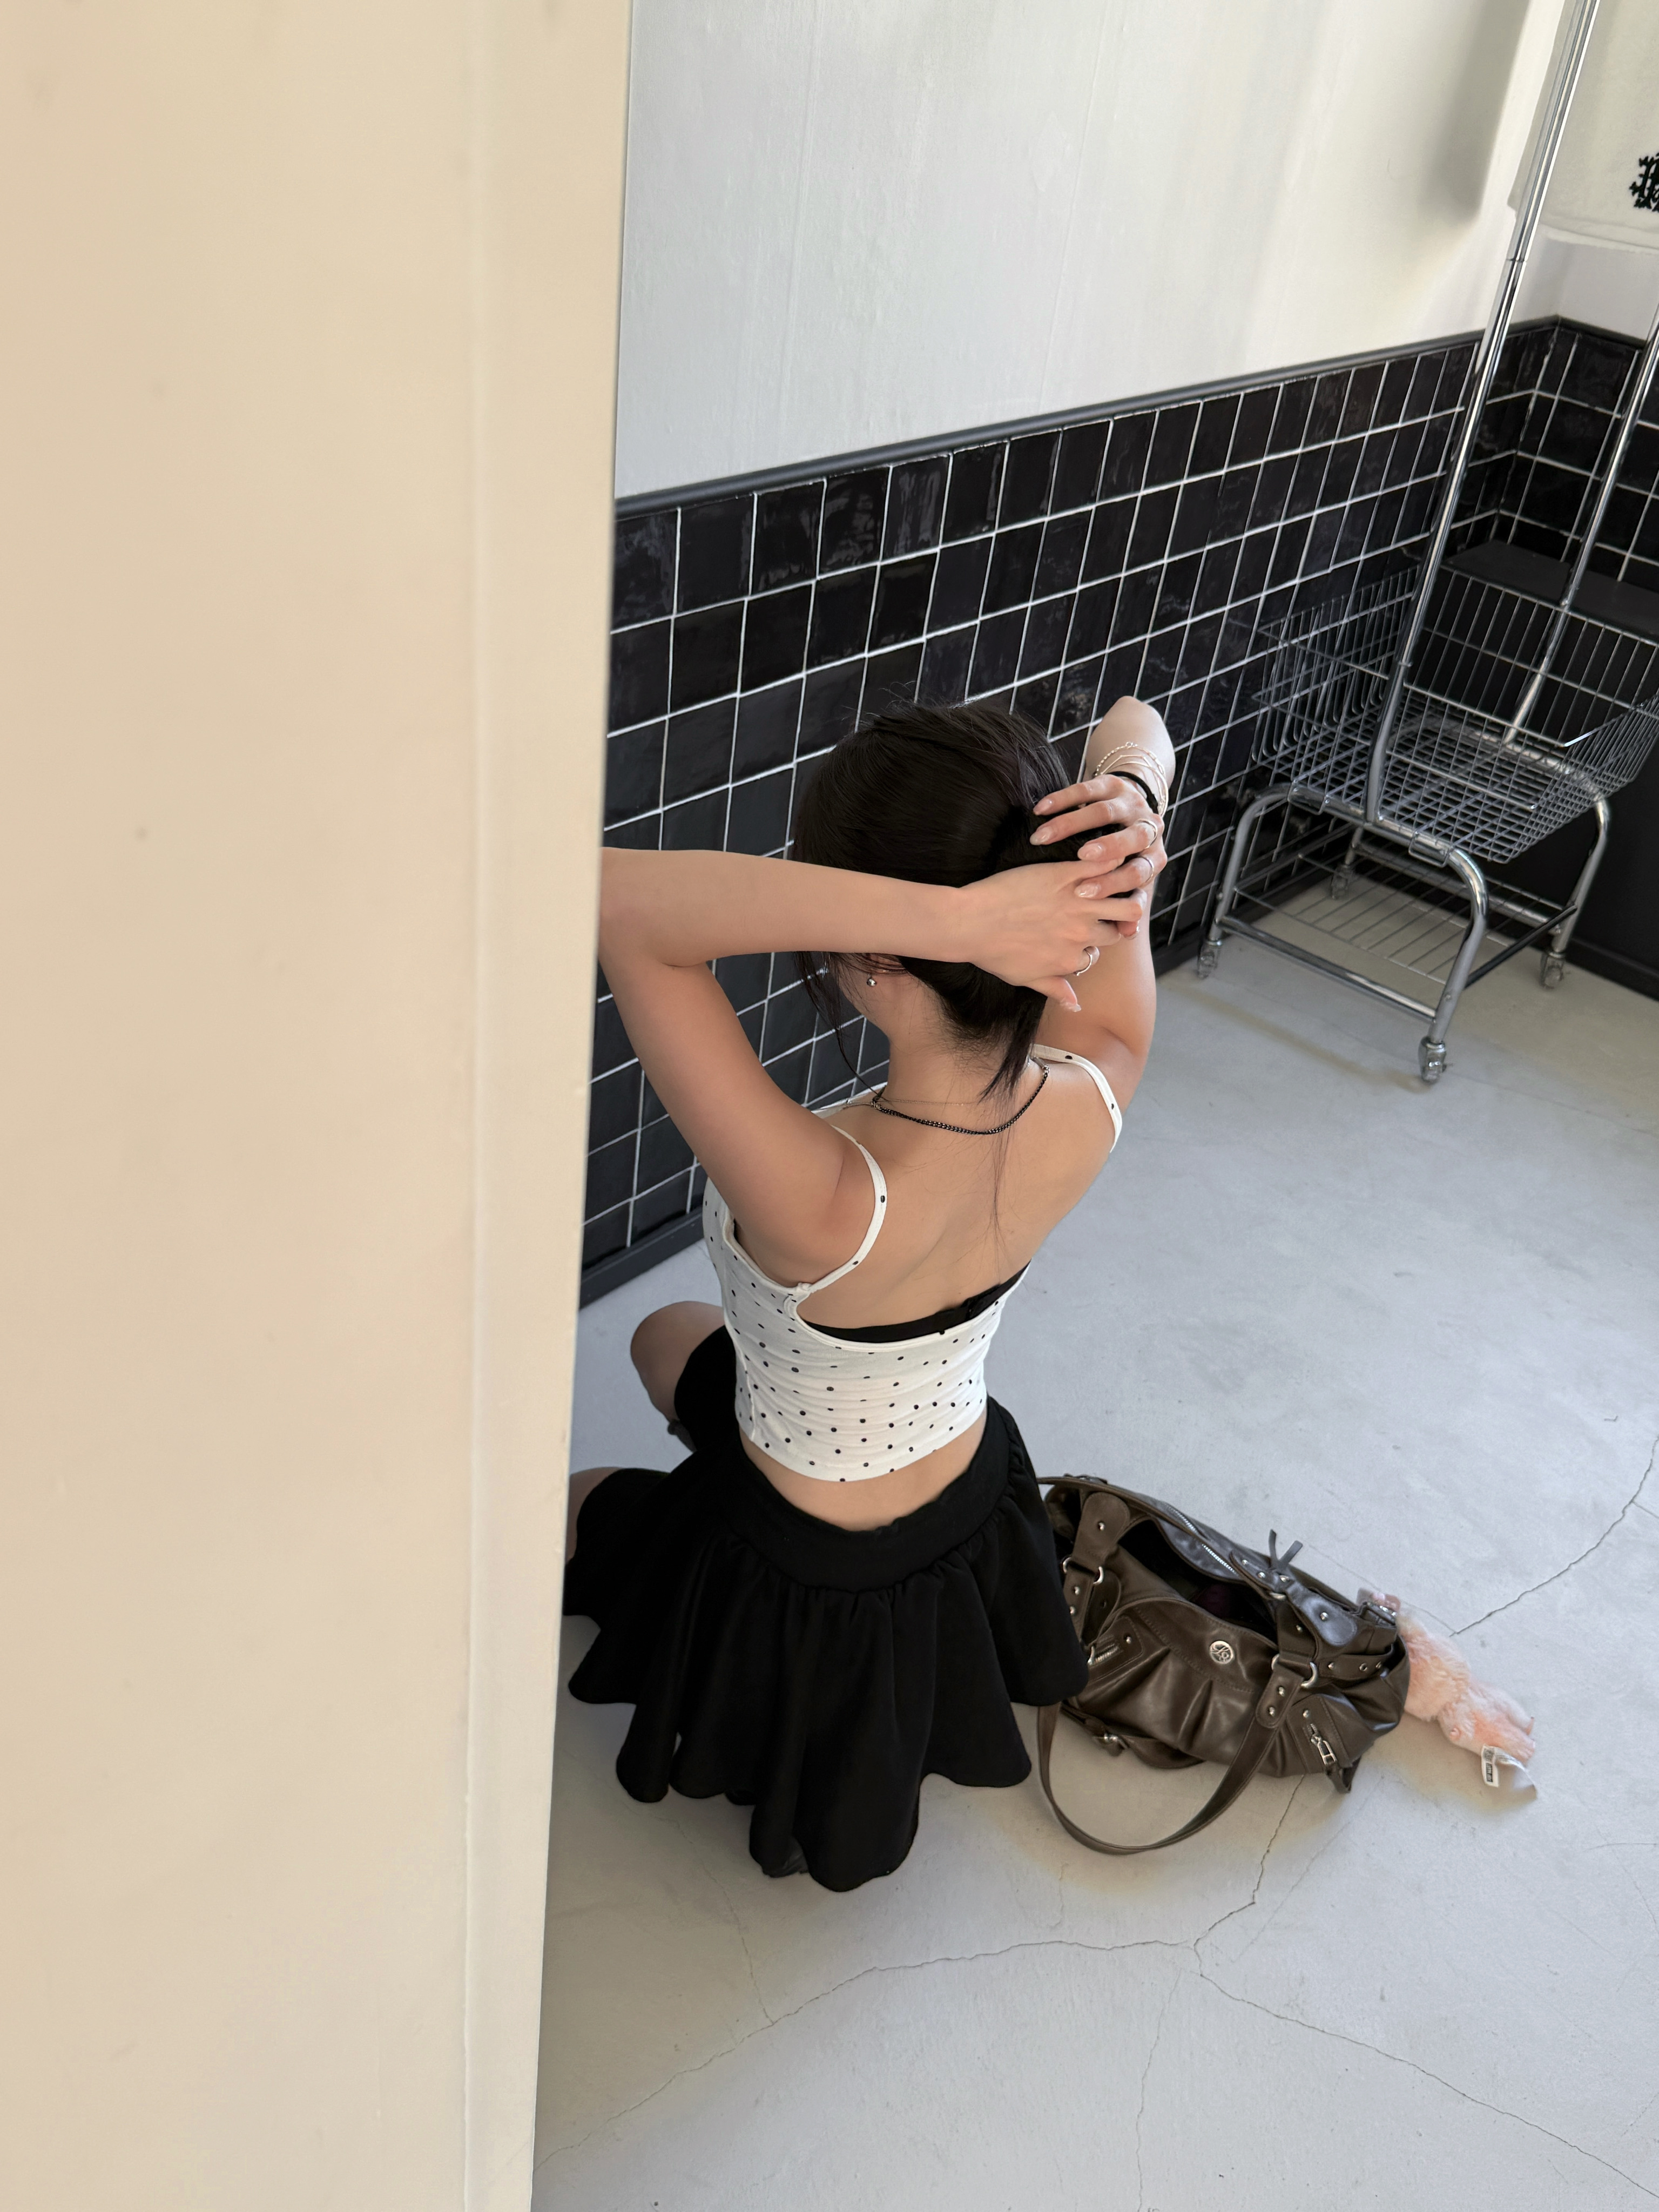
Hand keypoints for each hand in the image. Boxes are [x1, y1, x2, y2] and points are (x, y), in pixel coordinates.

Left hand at [952, 855, 1146, 1011]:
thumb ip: (1055, 988)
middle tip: (1111, 906)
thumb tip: (1076, 1005)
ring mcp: (1077, 904)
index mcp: (1070, 958)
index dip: (1093, 943)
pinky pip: (1101, 868)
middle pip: (1119, 927)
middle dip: (1117, 920)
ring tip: (1116, 884)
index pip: (1098, 952)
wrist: (970, 923)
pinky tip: (1106, 858)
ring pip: (1125, 903)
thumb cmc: (992, 952)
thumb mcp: (1024, 978)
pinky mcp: (1065, 876)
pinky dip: (1109, 863)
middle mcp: (1080, 933)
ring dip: (1125, 895)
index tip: (1082, 934)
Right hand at [1028, 774, 1167, 930]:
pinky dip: (1061, 799)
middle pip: (1130, 840)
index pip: (1139, 873)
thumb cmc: (1120, 862)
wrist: (1128, 809)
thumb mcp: (1127, 881)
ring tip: (1045, 835)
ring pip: (1103, 812)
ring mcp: (1128, 803)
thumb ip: (1124, 910)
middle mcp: (1147, 830)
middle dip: (1104, 851)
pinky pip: (1085, 788)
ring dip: (1072, 823)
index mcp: (1152, 858)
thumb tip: (1126, 935)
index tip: (1083, 893)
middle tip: (1077, 863)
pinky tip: (1039, 810)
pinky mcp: (1109, 784)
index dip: (1115, 884)